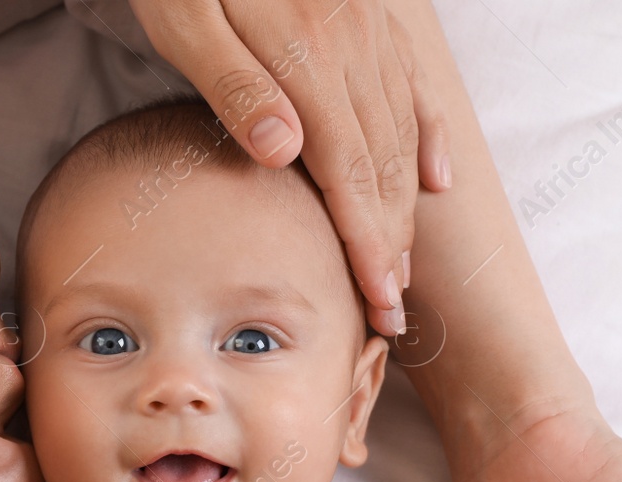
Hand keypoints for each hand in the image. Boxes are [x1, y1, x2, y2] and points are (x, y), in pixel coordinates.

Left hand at [125, 0, 452, 336]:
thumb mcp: (184, 18)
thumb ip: (233, 85)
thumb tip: (284, 154)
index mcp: (306, 57)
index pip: (348, 175)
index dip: (367, 245)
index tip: (379, 304)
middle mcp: (350, 46)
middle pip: (382, 165)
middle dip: (391, 245)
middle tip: (392, 312)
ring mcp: (367, 28)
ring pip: (402, 133)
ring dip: (407, 206)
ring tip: (402, 265)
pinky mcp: (369, 14)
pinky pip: (411, 86)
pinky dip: (428, 137)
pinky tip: (436, 181)